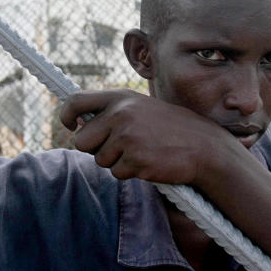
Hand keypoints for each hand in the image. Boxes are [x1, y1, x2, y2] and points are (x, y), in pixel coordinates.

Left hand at [59, 89, 237, 185]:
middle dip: (96, 149)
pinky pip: (117, 173)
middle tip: (120, 148)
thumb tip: (79, 128)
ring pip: (100, 160)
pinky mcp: (135, 160)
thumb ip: (113, 113)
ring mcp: (127, 137)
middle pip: (82, 141)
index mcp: (120, 98)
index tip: (69, 125)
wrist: (204, 146)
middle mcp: (120, 114)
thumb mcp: (141, 108)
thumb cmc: (170, 128)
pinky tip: (149, 161)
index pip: (76, 100)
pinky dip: (130, 172)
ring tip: (141, 152)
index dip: (66, 114)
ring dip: (116, 162)